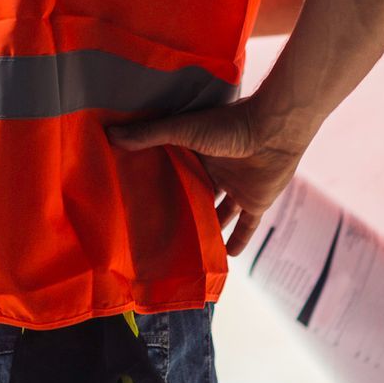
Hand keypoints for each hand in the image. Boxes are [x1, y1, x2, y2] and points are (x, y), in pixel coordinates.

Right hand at [108, 101, 305, 255]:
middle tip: (159, 230)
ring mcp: (237, 187)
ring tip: (188, 247)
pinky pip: (247, 225)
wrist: (274, 131)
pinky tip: (227, 257)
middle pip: (197, 194)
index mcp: (198, 151)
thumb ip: (148, 135)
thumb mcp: (183, 131)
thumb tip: (108, 133)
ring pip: (220, 212)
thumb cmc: (228, 125)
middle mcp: (217, 170)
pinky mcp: (256, 201)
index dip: (160, 183)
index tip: (139, 198)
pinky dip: (238, 239)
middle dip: (183, 209)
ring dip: (209, 227)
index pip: (175, 170)